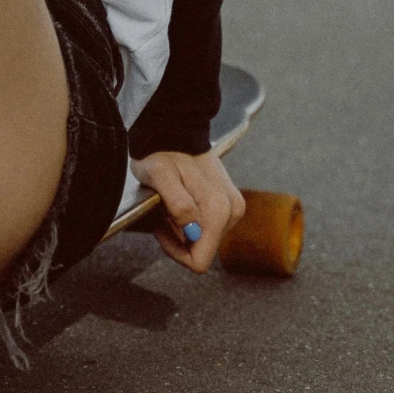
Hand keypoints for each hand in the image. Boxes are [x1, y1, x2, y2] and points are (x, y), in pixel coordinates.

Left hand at [130, 148, 243, 273]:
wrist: (175, 131)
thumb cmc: (162, 153)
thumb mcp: (160, 175)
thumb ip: (177, 203)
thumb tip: (190, 229)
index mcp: (218, 210)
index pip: (199, 261)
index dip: (175, 251)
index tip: (163, 227)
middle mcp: (232, 211)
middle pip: (202, 250)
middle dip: (179, 237)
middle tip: (166, 209)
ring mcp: (233, 208)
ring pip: (204, 240)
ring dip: (184, 228)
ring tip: (172, 202)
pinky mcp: (230, 204)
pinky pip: (208, 227)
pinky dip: (191, 220)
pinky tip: (182, 200)